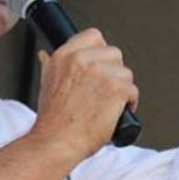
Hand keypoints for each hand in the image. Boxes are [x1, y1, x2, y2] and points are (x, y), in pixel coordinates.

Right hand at [33, 28, 137, 158]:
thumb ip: (50, 65)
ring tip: (108, 105)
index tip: (100, 65)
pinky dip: (129, 104)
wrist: (56, 143)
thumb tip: (46, 55)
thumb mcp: (46, 84)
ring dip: (122, 89)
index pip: (94, 36)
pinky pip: (133, 90)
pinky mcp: (116, 88)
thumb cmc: (52, 121)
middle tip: (104, 90)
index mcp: (64, 56)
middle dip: (113, 72)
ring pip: (125, 73)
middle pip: (114, 53)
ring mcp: (100, 73)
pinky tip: (115, 113)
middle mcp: (82, 60)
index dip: (101, 51)